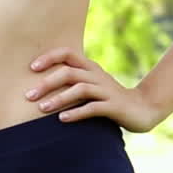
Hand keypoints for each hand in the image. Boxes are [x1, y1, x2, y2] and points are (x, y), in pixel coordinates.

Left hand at [25, 47, 162, 132]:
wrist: (143, 109)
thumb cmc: (110, 98)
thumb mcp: (92, 85)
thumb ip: (73, 80)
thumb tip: (42, 82)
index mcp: (91, 67)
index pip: (68, 53)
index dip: (49, 57)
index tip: (31, 68)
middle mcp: (97, 75)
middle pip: (69, 72)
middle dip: (47, 83)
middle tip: (28, 96)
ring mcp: (106, 90)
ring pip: (80, 89)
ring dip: (59, 98)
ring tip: (41, 108)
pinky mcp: (114, 106)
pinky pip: (93, 108)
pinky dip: (76, 113)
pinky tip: (62, 119)